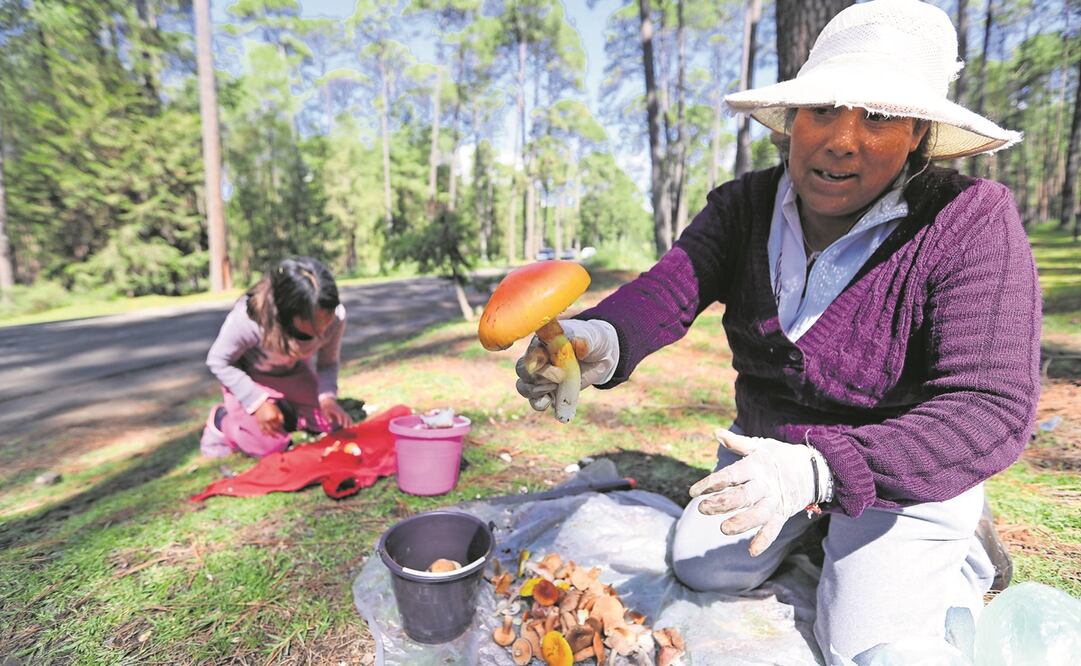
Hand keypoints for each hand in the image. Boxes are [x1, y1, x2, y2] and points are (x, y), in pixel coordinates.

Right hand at [255, 400, 284, 434]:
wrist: (260, 404)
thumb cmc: (270, 406)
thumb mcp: (277, 410)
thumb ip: (281, 417)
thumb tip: (282, 424)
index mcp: (273, 417)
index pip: (278, 425)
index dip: (281, 427)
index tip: (283, 428)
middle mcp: (267, 420)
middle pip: (273, 429)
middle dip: (277, 433)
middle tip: (280, 436)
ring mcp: (262, 422)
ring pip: (267, 431)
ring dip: (271, 435)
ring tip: (274, 437)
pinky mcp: (259, 423)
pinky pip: (261, 429)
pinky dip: (264, 433)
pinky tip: (267, 435)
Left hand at [319, 395, 353, 429]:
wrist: (329, 402)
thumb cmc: (326, 408)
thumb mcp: (324, 412)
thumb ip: (327, 417)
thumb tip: (330, 422)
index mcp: (335, 411)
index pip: (339, 415)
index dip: (340, 419)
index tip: (340, 424)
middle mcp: (340, 411)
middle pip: (345, 416)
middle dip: (346, 422)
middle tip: (345, 427)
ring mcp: (342, 411)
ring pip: (347, 416)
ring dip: (349, 421)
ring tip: (350, 427)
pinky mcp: (343, 412)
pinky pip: (348, 416)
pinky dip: (350, 420)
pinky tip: (351, 425)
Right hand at [515, 319, 618, 416]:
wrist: (600, 357)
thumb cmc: (591, 341)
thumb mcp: (590, 337)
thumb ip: (584, 340)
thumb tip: (580, 345)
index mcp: (543, 341)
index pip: (532, 350)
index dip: (538, 359)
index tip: (552, 363)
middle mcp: (537, 358)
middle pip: (522, 369)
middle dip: (537, 377)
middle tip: (559, 377)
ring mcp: (540, 377)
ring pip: (523, 386)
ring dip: (536, 391)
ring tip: (555, 387)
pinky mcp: (548, 392)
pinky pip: (535, 401)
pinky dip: (539, 403)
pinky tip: (551, 401)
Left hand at [689, 429, 831, 556]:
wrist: (813, 468)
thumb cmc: (779, 456)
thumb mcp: (760, 446)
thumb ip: (738, 443)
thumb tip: (716, 433)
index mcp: (756, 467)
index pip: (731, 475)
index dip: (712, 483)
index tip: (693, 492)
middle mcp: (765, 485)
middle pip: (743, 496)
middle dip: (723, 503)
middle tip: (702, 509)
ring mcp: (775, 500)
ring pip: (758, 514)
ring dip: (742, 522)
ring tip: (724, 529)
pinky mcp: (783, 513)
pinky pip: (773, 527)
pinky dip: (764, 539)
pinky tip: (752, 551)